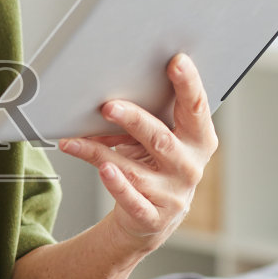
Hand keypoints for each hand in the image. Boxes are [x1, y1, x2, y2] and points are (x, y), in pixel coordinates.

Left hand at [57, 53, 218, 253]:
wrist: (152, 218)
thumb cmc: (155, 166)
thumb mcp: (157, 141)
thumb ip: (147, 119)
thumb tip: (110, 93)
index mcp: (199, 140)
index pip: (196, 107)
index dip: (188, 84)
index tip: (176, 61)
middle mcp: (190, 167)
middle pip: (161, 139)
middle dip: (135, 120)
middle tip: (108, 106)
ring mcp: (173, 195)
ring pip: (134, 169)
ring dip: (102, 152)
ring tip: (78, 140)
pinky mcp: (152, 218)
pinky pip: (131, 199)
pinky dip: (116, 184)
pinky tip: (101, 169)